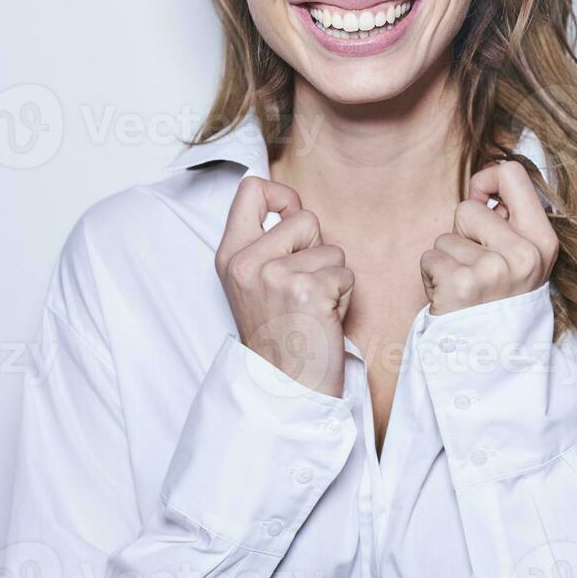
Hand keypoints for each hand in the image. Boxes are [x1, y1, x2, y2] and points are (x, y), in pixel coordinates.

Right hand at [214, 175, 352, 396]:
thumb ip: (267, 244)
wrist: (284, 388)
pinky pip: (345, 274)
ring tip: (312, 308)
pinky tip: (323, 320)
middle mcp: (247, 262)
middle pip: (304, 217)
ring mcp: (275, 275)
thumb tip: (293, 206)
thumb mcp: (254, 284)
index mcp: (230, 256)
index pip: (251, 189)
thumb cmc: (279, 336)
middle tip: (302, 288)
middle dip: (317, 249)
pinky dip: (344, 298)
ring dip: (332, 279)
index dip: (282, 197)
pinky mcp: (307, 291)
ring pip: (332, 249)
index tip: (290, 220)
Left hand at [419, 159, 558, 315]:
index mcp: (542, 242)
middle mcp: (523, 254)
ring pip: (445, 237)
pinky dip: (432, 276)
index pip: (513, 175)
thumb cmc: (499, 303)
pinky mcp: (462, 284)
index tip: (481, 199)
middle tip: (474, 267)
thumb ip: (508, 223)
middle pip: (468, 207)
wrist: (491, 361)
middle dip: (461, 234)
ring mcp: (493, 269)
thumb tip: (482, 186)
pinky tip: (450, 296)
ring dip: (446, 261)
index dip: (487, 180)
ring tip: (464, 288)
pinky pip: (430, 257)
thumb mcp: (522, 262)